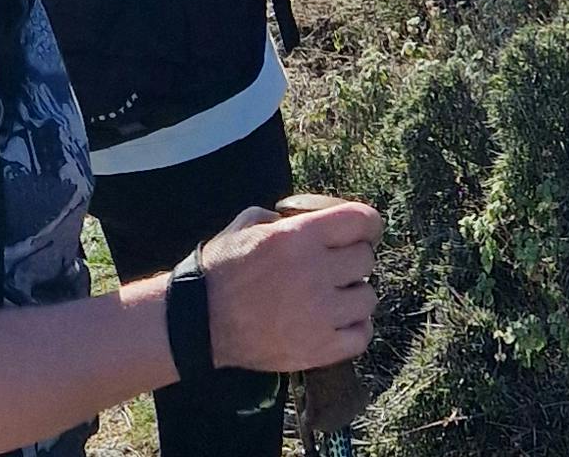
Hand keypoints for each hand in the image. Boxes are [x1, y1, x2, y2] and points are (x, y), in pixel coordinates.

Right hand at [197, 195, 381, 373]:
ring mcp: (320, 314)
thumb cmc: (223, 269)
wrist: (200, 321)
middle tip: (333, 267)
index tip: (362, 232)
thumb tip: (319, 221)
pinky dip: (353, 327)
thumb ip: (287, 218)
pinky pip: (362, 334)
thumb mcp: (248, 225)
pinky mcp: (320, 349)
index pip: (363, 220)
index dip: (366, 225)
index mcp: (297, 237)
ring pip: (368, 297)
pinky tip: (334, 321)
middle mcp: (314, 273)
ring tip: (331, 297)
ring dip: (352, 295)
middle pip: (366, 259)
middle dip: (352, 259)